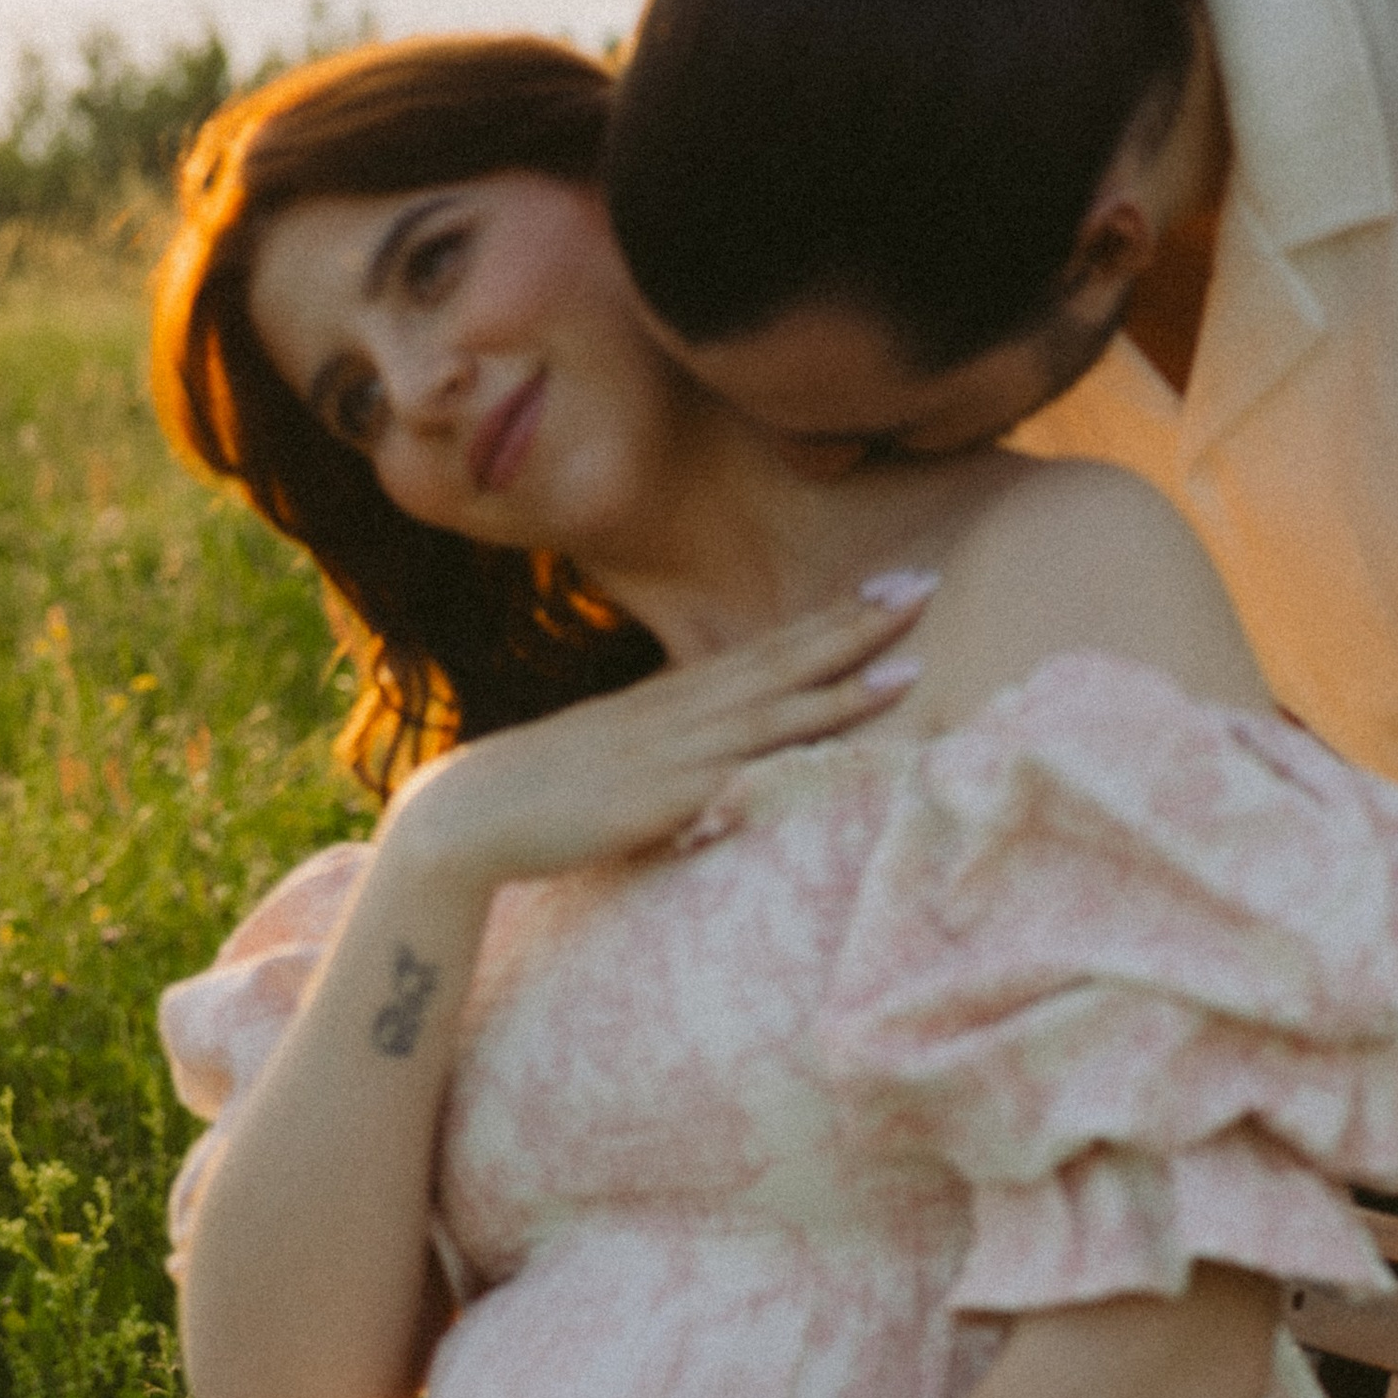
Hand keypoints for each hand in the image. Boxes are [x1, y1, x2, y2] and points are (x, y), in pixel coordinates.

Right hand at [382, 576, 933, 887]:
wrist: (472, 813)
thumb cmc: (543, 796)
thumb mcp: (621, 762)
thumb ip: (670, 755)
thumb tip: (712, 769)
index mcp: (672, 702)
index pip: (765, 650)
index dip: (829, 621)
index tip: (886, 589)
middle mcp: (681, 713)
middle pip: (782, 659)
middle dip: (855, 624)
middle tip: (925, 584)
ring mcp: (676, 750)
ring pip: (776, 707)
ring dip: (844, 680)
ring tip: (910, 656)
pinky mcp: (666, 795)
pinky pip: (746, 769)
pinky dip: (796, 751)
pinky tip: (839, 745)